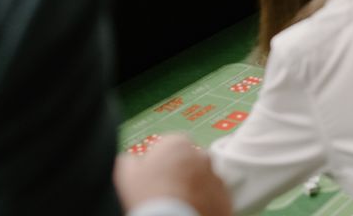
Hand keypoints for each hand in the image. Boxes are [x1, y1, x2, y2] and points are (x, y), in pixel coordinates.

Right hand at [114, 134, 230, 215]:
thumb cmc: (149, 197)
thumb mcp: (126, 174)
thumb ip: (129, 160)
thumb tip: (130, 161)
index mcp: (178, 143)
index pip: (169, 144)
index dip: (159, 159)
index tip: (152, 174)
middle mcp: (202, 155)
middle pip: (189, 161)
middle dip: (180, 172)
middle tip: (165, 191)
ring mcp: (216, 177)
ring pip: (203, 179)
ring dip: (194, 188)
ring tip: (178, 204)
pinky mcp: (226, 198)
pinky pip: (214, 198)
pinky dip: (205, 203)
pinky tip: (190, 211)